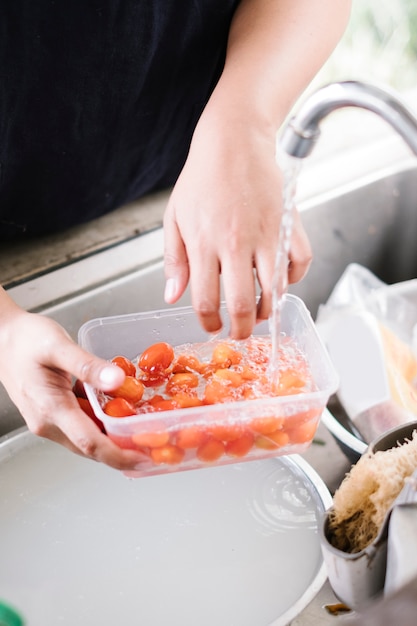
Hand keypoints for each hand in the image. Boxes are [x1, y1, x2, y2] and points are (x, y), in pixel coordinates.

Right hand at [0, 306, 144, 469]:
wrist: (1, 337)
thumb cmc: (25, 339)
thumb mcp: (58, 346)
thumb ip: (87, 365)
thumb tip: (118, 381)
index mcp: (50, 408)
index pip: (90, 443)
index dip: (119, 455)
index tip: (143, 458)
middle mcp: (47, 422)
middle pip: (90, 448)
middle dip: (122, 453)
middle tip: (153, 450)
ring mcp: (47, 420)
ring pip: (85, 438)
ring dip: (113, 439)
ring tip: (143, 434)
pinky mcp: (51, 414)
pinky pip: (80, 425)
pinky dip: (101, 424)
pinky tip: (119, 413)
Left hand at [163, 108, 311, 339]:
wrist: (234, 141)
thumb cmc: (202, 178)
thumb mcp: (175, 218)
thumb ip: (175, 260)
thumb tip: (172, 297)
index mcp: (204, 243)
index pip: (206, 301)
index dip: (209, 324)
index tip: (213, 327)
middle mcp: (236, 243)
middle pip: (243, 305)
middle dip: (242, 330)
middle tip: (240, 332)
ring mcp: (266, 234)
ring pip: (275, 292)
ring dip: (268, 311)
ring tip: (260, 312)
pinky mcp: (289, 224)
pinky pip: (300, 265)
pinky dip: (293, 280)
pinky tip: (280, 281)